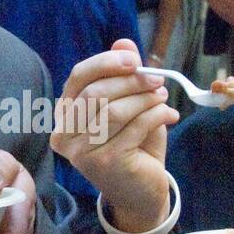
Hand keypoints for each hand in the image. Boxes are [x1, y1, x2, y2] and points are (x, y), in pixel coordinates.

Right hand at [52, 38, 177, 232]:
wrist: (140, 192)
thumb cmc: (131, 145)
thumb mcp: (128, 105)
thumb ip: (123, 75)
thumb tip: (124, 41)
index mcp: (65, 115)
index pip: (78, 78)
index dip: (106, 62)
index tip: (134, 59)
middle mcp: (65, 135)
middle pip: (96, 93)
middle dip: (132, 82)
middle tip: (158, 80)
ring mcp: (82, 152)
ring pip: (116, 110)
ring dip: (146, 99)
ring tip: (164, 98)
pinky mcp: (105, 163)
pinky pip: (134, 127)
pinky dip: (156, 116)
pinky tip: (169, 115)